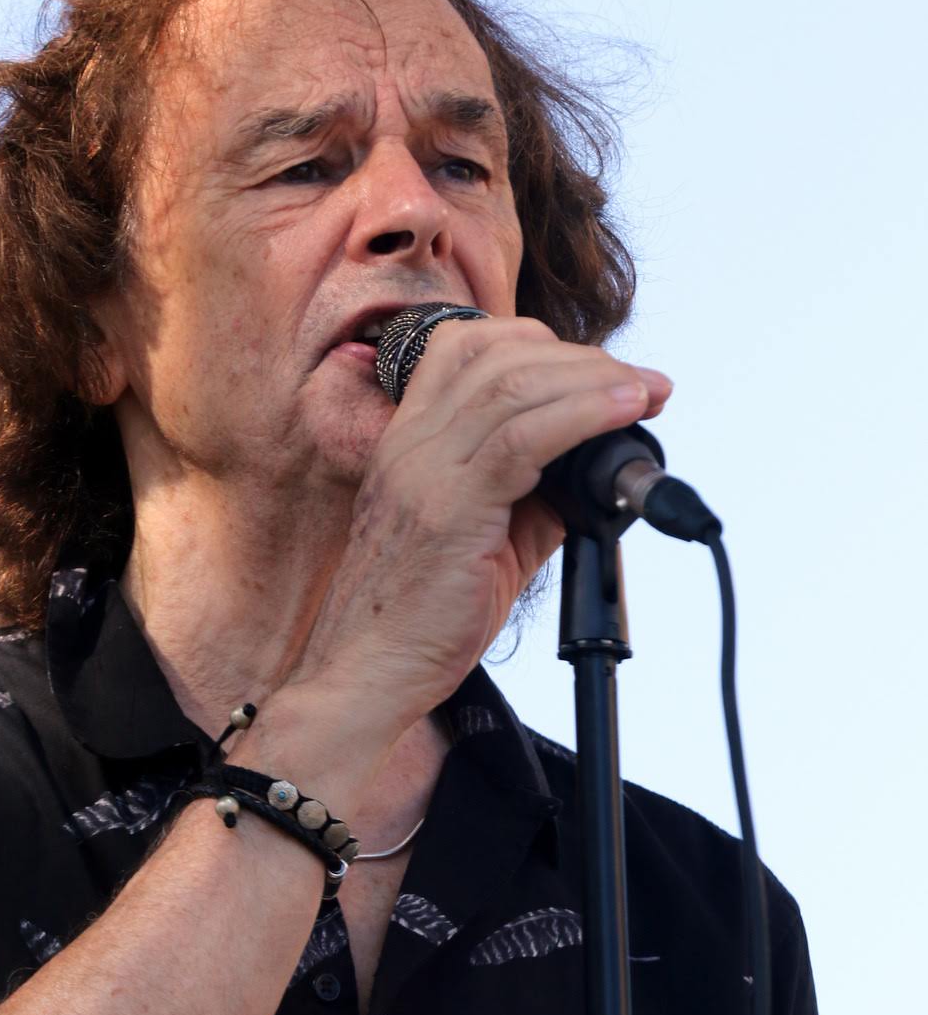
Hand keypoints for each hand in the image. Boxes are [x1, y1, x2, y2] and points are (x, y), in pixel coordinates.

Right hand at [293, 316, 672, 746]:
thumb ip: (528, 494)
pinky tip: (623, 413)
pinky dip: (583, 415)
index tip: (598, 368)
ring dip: (595, 381)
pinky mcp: (447, 510)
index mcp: (408, 439)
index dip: (539, 343)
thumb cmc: (419, 613)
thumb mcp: (478, 535)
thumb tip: (592, 475)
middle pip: (500, 356)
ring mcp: (423, 471)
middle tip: (643, 384)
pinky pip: (522, 439)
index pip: (465, 346)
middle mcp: (411, 443)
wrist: (367, 671)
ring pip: (514, 386)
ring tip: (647, 393)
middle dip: (584, 360)